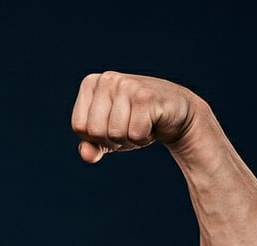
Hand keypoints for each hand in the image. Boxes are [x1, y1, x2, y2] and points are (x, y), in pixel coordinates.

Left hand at [70, 71, 202, 163]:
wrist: (176, 113)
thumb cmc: (136, 122)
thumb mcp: (108, 136)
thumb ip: (92, 147)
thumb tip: (87, 156)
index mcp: (91, 83)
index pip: (79, 126)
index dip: (96, 137)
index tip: (113, 126)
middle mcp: (107, 79)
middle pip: (95, 131)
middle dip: (112, 140)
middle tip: (129, 127)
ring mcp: (126, 84)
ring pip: (115, 133)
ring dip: (130, 139)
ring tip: (142, 124)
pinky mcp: (146, 96)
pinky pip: (135, 133)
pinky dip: (144, 137)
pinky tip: (153, 123)